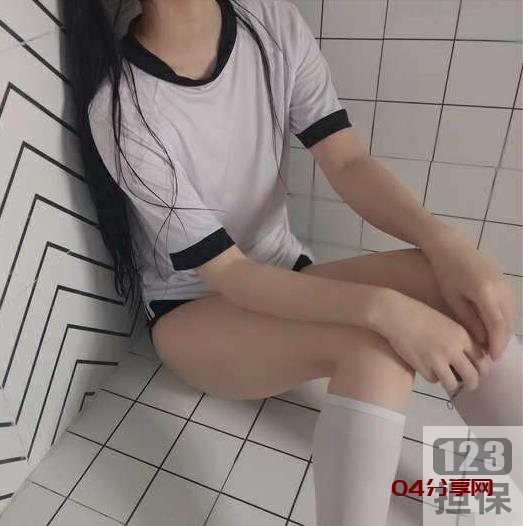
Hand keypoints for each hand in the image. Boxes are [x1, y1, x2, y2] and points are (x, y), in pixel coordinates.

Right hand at [380, 291, 491, 394]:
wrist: (395, 314)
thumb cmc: (420, 314)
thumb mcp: (447, 322)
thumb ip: (460, 338)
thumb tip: (469, 357)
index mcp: (462, 336)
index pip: (483, 361)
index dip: (482, 369)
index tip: (478, 371)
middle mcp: (453, 349)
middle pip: (472, 377)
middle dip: (471, 384)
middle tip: (467, 384)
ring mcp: (437, 360)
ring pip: (452, 384)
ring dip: (451, 384)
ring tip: (447, 380)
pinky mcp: (422, 367)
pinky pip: (433, 380)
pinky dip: (431, 376)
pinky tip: (427, 367)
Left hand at [421, 223, 516, 362]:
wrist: (450, 245)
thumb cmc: (444, 272)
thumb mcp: (453, 298)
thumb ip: (468, 319)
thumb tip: (482, 340)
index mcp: (486, 293)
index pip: (497, 326)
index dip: (496, 345)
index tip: (492, 359)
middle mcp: (500, 288)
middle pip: (508, 322)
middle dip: (502, 340)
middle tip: (492, 356)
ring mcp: (504, 281)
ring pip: (511, 313)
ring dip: (504, 330)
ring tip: (492, 344)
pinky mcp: (503, 278)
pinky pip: (510, 304)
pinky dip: (504, 317)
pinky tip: (493, 326)